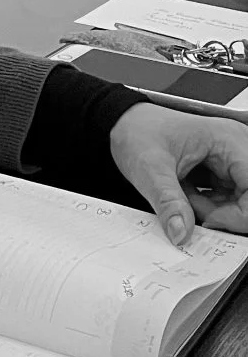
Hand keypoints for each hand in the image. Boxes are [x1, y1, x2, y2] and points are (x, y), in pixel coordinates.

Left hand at [109, 102, 247, 244]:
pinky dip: (208, 206)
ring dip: (213, 210)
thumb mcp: (149, 168)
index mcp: (228, 140)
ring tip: (182, 195)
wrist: (120, 122)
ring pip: (239, 204)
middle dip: (222, 213)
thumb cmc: (136, 130)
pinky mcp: (221, 172)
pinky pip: (227, 201)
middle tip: (189, 207)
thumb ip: (168, 202)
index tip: (208, 222)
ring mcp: (229, 161)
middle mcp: (235, 148)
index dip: (238, 215)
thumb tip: (181, 233)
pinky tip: (185, 194)